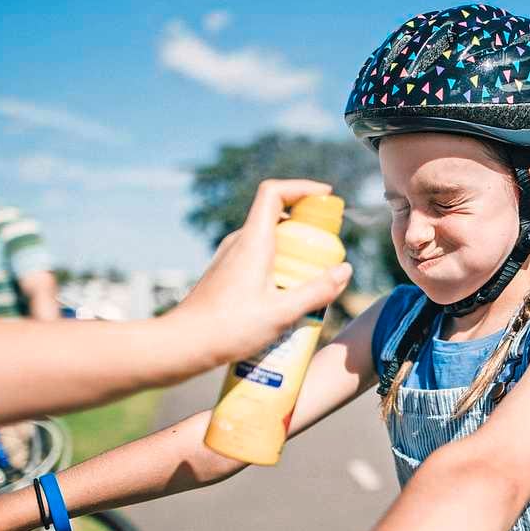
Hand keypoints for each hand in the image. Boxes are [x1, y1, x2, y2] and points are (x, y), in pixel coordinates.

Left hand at [168, 179, 352, 365]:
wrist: (184, 344)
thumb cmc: (229, 328)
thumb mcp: (282, 313)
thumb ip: (317, 291)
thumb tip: (345, 270)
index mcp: (253, 241)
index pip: (274, 192)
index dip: (301, 187)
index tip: (326, 195)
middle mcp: (239, 242)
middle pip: (276, 214)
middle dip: (306, 222)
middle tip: (329, 243)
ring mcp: (230, 256)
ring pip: (268, 237)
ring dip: (293, 246)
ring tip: (313, 273)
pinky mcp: (227, 272)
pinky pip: (258, 255)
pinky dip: (279, 262)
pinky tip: (288, 292)